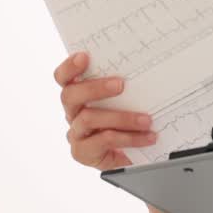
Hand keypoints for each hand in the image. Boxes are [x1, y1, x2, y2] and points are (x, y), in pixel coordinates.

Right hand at [53, 51, 157, 170]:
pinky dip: (128, 138)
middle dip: (95, 88)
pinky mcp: (83, 152)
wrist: (132, 155)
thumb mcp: (127, 101)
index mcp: (79, 94)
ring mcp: (76, 133)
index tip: (84, 56)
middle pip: (70, 95)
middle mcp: (73, 112)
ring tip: (146, 120)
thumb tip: (148, 68)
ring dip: (121, 117)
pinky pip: (103, 141)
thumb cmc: (127, 122)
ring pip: (88, 119)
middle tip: (120, 85)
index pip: (64, 78)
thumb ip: (126, 86)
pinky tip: (147, 137)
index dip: (69, 67)